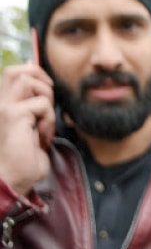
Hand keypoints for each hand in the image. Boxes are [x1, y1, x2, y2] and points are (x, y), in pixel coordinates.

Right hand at [0, 63, 54, 195]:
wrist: (13, 178)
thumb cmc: (24, 158)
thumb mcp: (31, 126)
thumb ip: (33, 106)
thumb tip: (43, 84)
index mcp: (2, 105)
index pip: (13, 73)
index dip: (33, 72)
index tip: (47, 88)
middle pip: (17, 70)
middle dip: (40, 79)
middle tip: (48, 102)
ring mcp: (3, 107)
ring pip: (29, 81)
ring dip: (46, 100)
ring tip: (44, 123)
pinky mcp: (13, 114)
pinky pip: (42, 104)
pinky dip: (49, 119)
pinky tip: (42, 135)